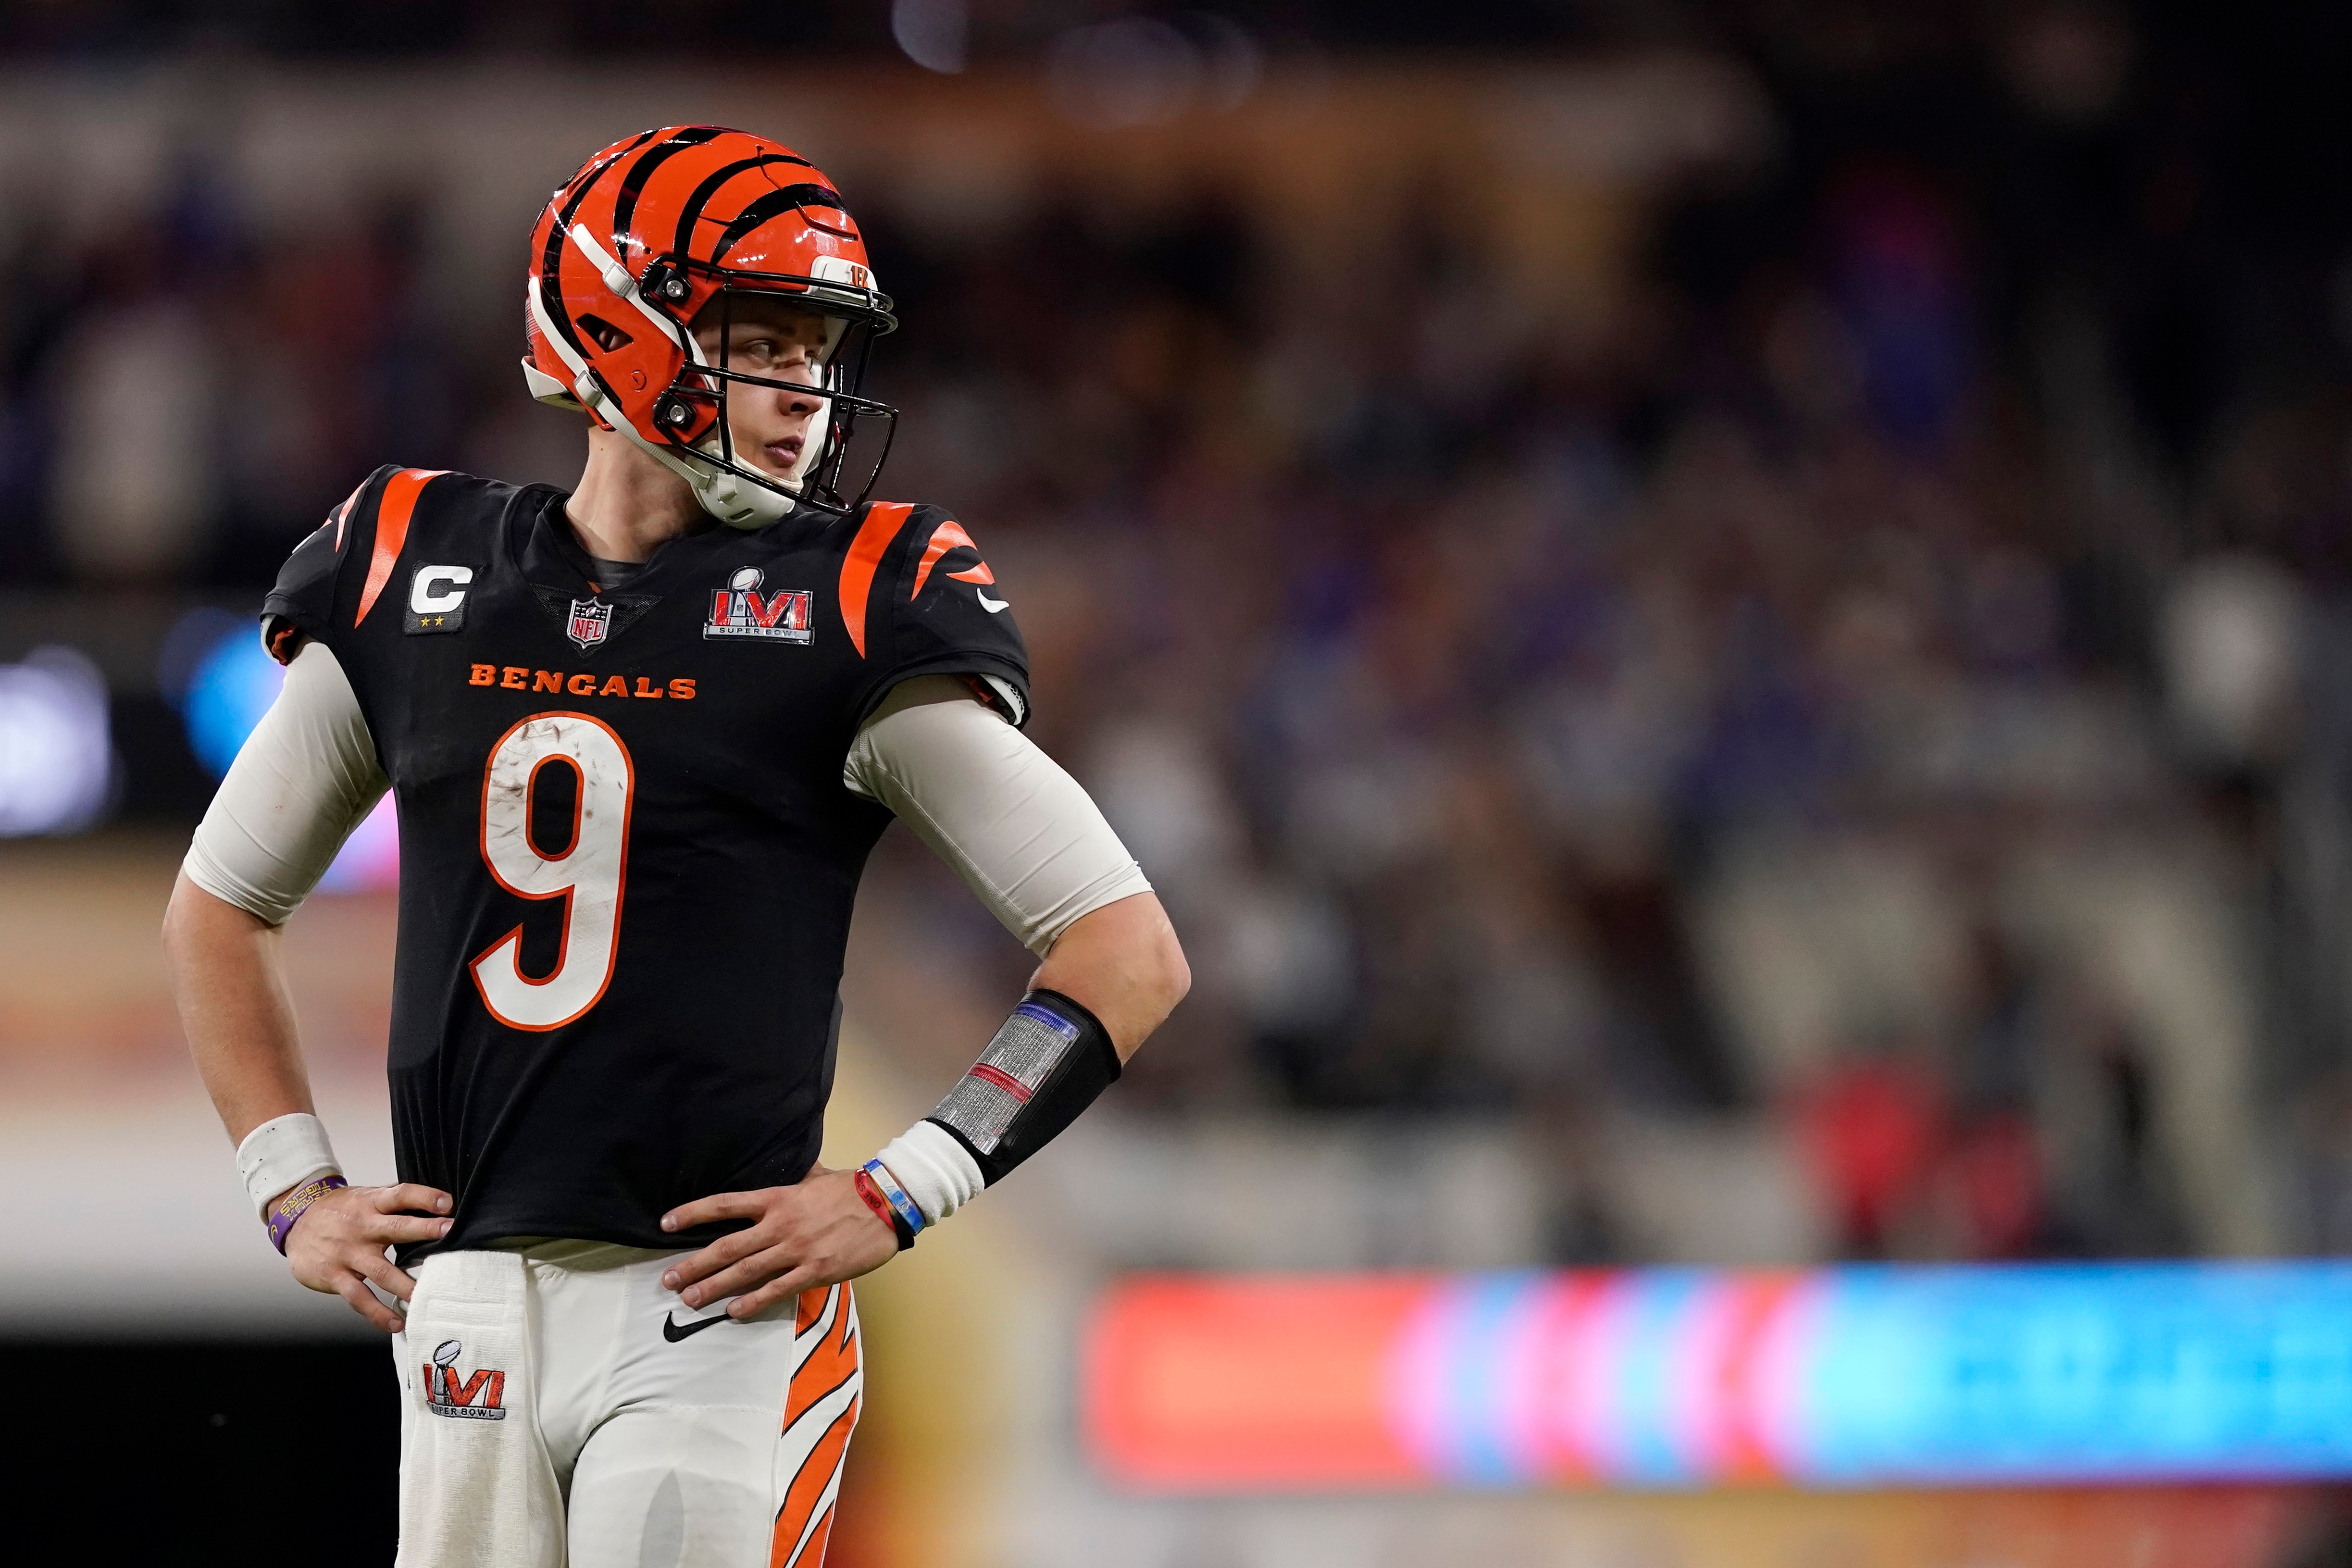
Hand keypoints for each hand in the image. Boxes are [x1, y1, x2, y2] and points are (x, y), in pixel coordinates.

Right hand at [283, 1182, 453, 1331]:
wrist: (295, 1220)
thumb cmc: (341, 1210)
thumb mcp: (365, 1197)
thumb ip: (395, 1202)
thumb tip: (437, 1205)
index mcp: (372, 1203)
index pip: (401, 1194)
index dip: (425, 1196)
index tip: (448, 1203)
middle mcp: (362, 1227)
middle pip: (397, 1228)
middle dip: (426, 1231)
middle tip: (451, 1234)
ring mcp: (348, 1253)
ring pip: (382, 1271)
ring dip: (406, 1285)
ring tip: (428, 1297)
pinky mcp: (335, 1276)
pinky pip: (359, 1298)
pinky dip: (378, 1313)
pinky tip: (397, 1323)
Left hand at [658, 1165, 898, 1319]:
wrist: (888, 1204)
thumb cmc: (853, 1188)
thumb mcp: (816, 1175)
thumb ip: (794, 1178)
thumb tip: (786, 1166)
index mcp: (777, 1197)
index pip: (724, 1204)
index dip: (692, 1214)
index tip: (665, 1224)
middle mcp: (780, 1224)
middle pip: (727, 1246)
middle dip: (694, 1264)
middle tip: (669, 1280)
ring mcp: (796, 1250)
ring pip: (746, 1271)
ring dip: (714, 1287)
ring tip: (690, 1300)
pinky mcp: (815, 1271)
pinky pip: (777, 1290)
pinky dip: (753, 1302)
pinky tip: (734, 1312)